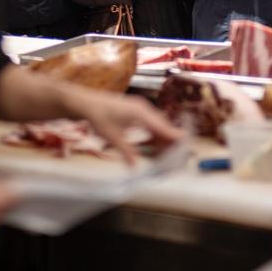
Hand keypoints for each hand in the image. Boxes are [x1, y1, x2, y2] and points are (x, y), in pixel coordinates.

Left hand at [66, 88, 183, 163]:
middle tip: (178, 155)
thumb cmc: (98, 117)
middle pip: (162, 125)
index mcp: (140, 113)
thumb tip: (135, 167)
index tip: (186, 144)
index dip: (174, 135)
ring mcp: (139, 108)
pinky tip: (154, 144)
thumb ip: (126, 151)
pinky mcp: (135, 110)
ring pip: (157, 124)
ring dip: (162, 137)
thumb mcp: (112, 137)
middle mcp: (143, 109)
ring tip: (167, 153)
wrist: (85, 103)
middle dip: (170, 140)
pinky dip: (154, 133)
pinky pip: (150, 123)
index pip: (162, 126)